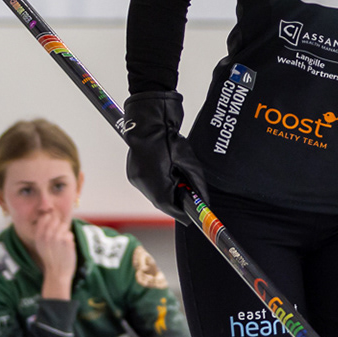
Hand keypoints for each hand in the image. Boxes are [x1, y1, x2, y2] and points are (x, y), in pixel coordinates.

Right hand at [31, 209, 77, 298]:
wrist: (57, 273)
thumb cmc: (50, 258)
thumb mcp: (40, 245)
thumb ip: (43, 231)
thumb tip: (49, 216)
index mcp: (38, 235)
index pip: (45, 217)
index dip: (51, 220)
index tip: (53, 228)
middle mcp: (46, 234)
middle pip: (56, 219)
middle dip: (59, 226)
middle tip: (59, 238)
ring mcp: (57, 237)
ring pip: (65, 226)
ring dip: (65, 234)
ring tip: (62, 245)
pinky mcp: (67, 241)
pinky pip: (70, 235)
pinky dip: (70, 241)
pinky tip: (66, 249)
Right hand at [123, 92, 209, 222]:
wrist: (150, 119)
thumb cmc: (167, 136)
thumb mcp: (188, 160)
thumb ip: (197, 182)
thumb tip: (203, 199)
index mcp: (153, 179)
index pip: (168, 205)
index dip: (181, 212)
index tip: (192, 217)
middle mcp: (141, 181)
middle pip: (161, 201)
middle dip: (176, 202)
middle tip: (189, 201)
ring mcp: (135, 177)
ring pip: (155, 195)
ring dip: (168, 194)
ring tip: (179, 183)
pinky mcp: (134, 172)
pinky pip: (149, 186)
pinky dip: (160, 186)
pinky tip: (169, 177)